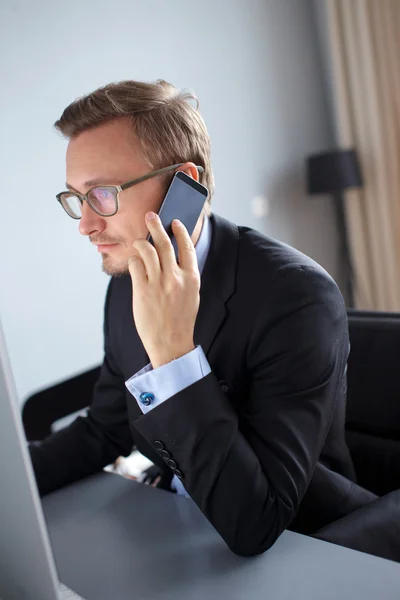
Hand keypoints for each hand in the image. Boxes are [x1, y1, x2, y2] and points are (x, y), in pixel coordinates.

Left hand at [128, 212, 200, 368]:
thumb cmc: (181, 320)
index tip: (175, 222)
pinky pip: (136, 265)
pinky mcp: (142, 290)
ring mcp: (158, 283)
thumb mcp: (192, 295)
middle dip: (156, 226)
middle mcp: (175, 278)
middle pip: (165, 243)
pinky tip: (135, 262)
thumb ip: (185, 275)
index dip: (180, 231)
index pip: (187, 247)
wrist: (171, 343)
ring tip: (139, 241)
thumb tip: (176, 256)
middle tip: (150, 215)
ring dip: (142, 242)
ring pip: (148, 251)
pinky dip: (134, 260)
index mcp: (191, 278)